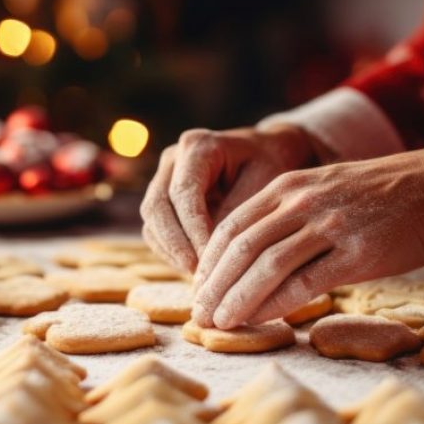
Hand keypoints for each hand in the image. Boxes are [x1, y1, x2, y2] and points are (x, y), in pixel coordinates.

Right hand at [140, 125, 321, 272]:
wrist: (270, 151)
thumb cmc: (272, 163)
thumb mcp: (263, 184)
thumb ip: (237, 213)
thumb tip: (212, 252)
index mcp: (197, 146)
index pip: (183, 194)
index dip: (193, 230)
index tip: (210, 261)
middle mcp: (173, 159)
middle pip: (157, 206)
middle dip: (175, 245)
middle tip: (198, 275)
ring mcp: (164, 177)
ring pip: (152, 220)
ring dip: (171, 251)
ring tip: (198, 276)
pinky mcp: (164, 198)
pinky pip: (156, 229)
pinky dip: (171, 251)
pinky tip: (195, 270)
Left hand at [192, 148, 423, 328]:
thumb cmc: (376, 197)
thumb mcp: (319, 191)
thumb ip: (283, 217)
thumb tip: (247, 261)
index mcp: (287, 186)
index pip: (231, 226)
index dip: (209, 262)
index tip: (197, 289)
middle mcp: (301, 202)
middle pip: (241, 247)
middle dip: (215, 285)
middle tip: (200, 314)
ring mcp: (328, 225)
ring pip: (267, 266)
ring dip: (238, 299)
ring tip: (221, 322)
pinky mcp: (356, 252)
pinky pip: (305, 283)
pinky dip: (276, 304)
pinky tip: (260, 320)